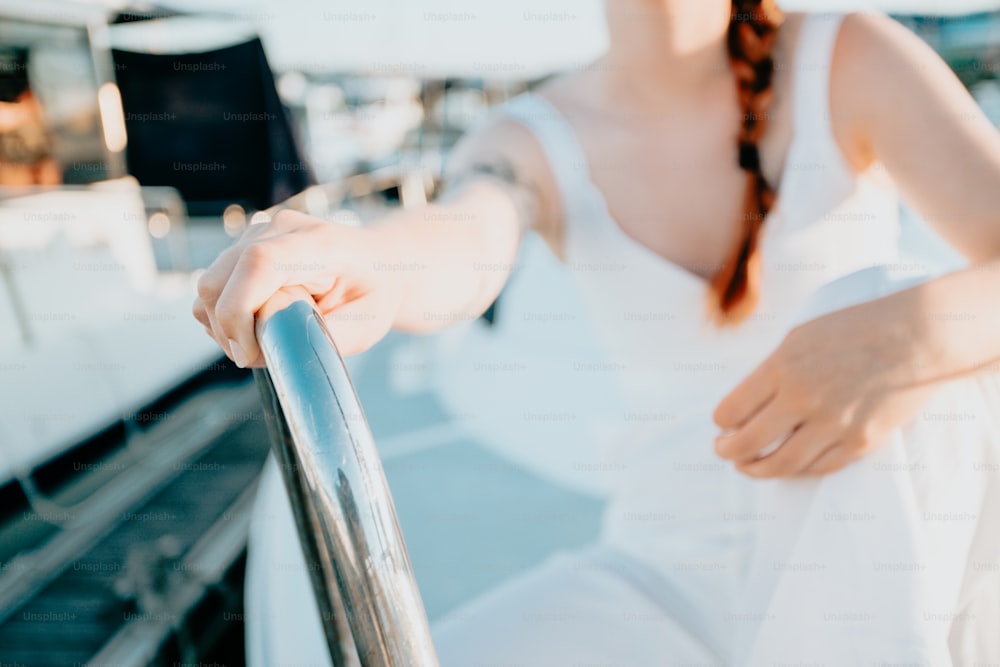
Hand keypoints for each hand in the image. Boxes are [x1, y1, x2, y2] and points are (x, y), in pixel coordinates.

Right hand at [193, 210, 405, 366]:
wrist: (375, 263)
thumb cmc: (374, 292)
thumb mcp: (369, 324)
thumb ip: (324, 337)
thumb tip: (274, 351)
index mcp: (319, 243)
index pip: (259, 262)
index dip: (239, 310)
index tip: (250, 352)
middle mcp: (279, 230)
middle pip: (219, 280)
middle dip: (229, 331)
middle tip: (261, 356)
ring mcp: (256, 236)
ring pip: (208, 288)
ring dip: (224, 326)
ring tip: (264, 339)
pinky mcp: (241, 249)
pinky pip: (211, 290)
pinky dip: (223, 318)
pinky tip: (257, 325)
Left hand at [712, 300, 939, 477]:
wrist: (917, 336)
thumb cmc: (854, 328)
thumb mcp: (799, 337)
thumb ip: (770, 371)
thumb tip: (743, 405)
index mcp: (782, 367)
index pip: (732, 409)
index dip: (721, 421)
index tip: (721, 424)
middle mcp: (804, 399)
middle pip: (749, 443)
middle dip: (728, 451)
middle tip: (722, 450)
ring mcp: (834, 424)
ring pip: (782, 464)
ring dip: (757, 469)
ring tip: (747, 465)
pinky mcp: (861, 441)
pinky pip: (819, 467)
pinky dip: (797, 470)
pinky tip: (786, 464)